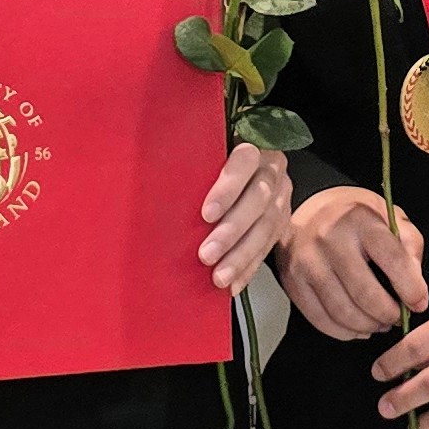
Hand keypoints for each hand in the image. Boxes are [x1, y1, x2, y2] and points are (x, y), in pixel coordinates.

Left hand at [200, 144, 292, 291]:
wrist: (245, 169)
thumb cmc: (209, 160)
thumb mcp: (202, 152)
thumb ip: (188, 161)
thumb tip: (146, 178)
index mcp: (252, 145)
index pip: (245, 160)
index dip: (227, 188)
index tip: (206, 213)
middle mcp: (271, 170)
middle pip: (257, 200)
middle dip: (231, 231)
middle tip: (206, 254)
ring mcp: (280, 196)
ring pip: (265, 227)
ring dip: (240, 256)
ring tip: (219, 277)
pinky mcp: (281, 221)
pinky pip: (267, 247)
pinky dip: (248, 268)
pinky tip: (232, 283)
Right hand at [279, 186, 428, 338]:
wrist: (308, 209)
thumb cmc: (355, 218)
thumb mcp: (389, 217)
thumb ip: (409, 248)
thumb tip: (415, 290)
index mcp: (360, 219)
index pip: (393, 260)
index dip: (411, 289)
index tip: (419, 303)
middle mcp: (330, 238)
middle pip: (365, 294)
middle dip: (389, 314)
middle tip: (398, 317)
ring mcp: (307, 261)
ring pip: (343, 312)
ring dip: (368, 326)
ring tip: (379, 323)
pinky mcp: (292, 281)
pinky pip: (321, 320)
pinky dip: (344, 332)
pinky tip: (357, 328)